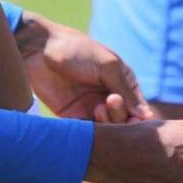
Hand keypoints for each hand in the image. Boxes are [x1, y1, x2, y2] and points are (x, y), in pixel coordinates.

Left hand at [15, 11, 151, 122]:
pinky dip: (93, 133)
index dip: (138, 116)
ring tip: (98, 108)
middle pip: (125, 121)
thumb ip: (124, 89)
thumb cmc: (75, 49)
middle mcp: (109, 97)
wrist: (37, 50)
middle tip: (109, 103)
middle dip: (121, 116)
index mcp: (122, 82)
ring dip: (108, 124)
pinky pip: (89, 133)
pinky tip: (88, 122)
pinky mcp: (74, 117)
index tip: (134, 115)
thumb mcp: (106, 65)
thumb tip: (145, 116)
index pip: (139, 108)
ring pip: (109, 130)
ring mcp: (91, 108)